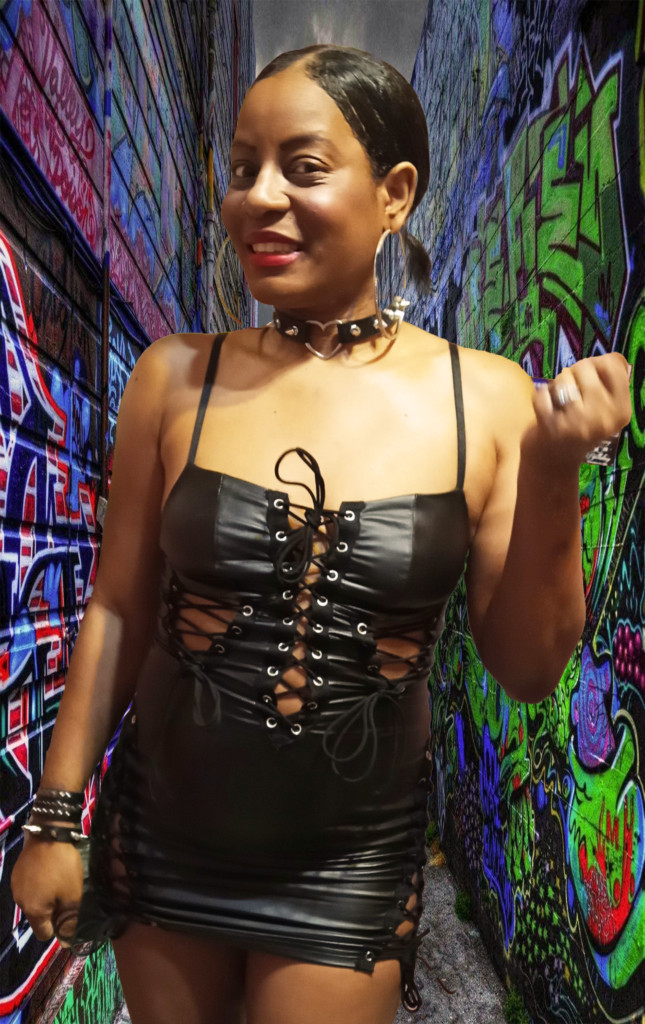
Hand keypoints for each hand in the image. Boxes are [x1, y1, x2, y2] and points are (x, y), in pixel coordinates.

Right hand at [10, 832, 83, 945]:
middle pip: (38, 917)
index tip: (69, 914)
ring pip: (33, 901)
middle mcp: (20, 902)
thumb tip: (67, 942)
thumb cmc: (62, 866)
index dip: (58, 928)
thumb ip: (69, 920)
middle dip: (52, 911)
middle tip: (66, 894)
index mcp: (33, 911)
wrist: (49, 833)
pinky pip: (29, 887)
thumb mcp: (72, 895)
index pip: (44, 934)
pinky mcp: (17, 873)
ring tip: (58, 881)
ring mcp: (16, 886)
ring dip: (45, 897)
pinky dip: (39, 885)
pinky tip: (48, 872)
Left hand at [526, 353, 631, 468]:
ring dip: (557, 385)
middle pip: (585, 366)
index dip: (597, 362)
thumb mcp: (605, 412)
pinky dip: (540, 398)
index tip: (589, 374)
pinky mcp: (552, 427)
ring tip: (559, 403)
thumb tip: (612, 357)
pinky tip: (546, 412)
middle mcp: (603, 417)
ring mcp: (577, 423)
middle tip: (570, 389)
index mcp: (621, 411)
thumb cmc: (580, 429)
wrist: (553, 464)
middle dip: (573, 372)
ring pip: (563, 378)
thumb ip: (610, 385)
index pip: (612, 365)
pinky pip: (542, 393)